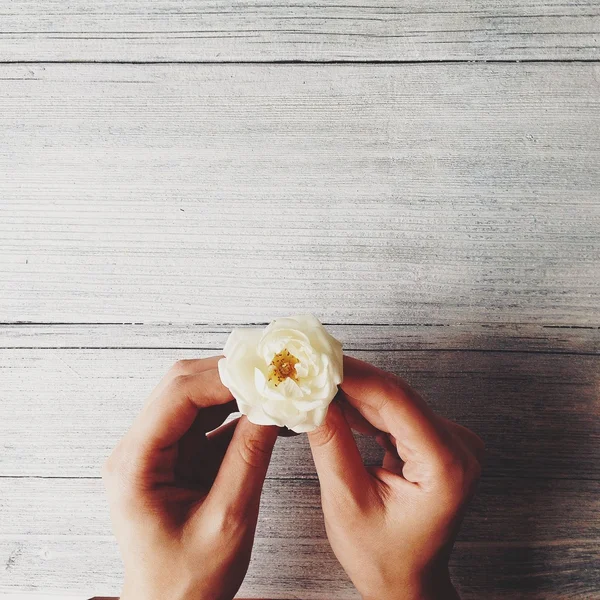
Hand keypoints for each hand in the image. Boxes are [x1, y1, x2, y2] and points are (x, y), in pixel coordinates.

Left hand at [102, 357, 277, 599]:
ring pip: (195, 398)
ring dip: (234, 390)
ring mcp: (155, 451)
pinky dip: (235, 412)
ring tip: (272, 387)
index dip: (224, 378)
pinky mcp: (175, 457)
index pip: (178, 396)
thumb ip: (249, 458)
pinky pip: (205, 421)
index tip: (266, 372)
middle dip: (229, 375)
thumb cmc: (188, 581)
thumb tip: (273, 406)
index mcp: (135, 464)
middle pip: (182, 387)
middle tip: (272, 372)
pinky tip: (263, 412)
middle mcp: (138, 449)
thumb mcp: (227, 520)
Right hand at [308, 356, 483, 599]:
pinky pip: (394, 413)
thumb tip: (311, 397)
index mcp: (446, 466)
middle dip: (346, 379)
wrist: (409, 582)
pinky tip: (332, 400)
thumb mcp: (348, 503)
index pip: (395, 401)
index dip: (352, 375)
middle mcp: (457, 446)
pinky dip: (361, 406)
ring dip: (350, 390)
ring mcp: (449, 442)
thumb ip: (330, 444)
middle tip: (306, 365)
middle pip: (394, 396)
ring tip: (312, 381)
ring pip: (391, 400)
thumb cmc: (384, 558)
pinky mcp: (435, 441)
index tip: (316, 359)